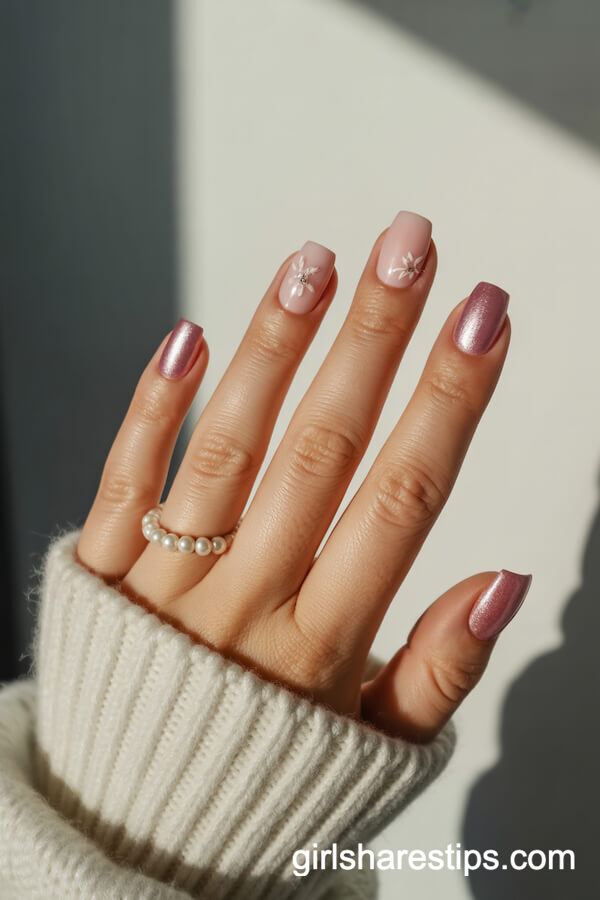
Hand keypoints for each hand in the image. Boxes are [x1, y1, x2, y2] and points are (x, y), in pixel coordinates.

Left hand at [76, 212, 530, 742]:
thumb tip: (502, 583)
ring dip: (275, 349)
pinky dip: (152, 406)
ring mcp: (166, 584)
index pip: (401, 498)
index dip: (449, 401)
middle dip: (374, 339)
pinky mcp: (104, 571)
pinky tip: (187, 335)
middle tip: (408, 246)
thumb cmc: (268, 774)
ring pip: (228, 448)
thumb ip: (439, 670)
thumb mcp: (374, 749)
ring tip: (317, 263)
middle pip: (321, 451)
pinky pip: (124, 479)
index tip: (482, 317)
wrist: (139, 821)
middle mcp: (245, 604)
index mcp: (322, 646)